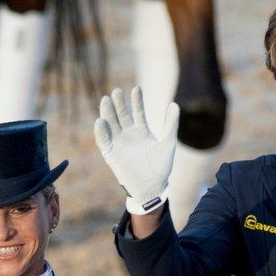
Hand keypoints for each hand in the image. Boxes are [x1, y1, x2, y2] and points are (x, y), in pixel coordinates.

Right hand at [93, 86, 178, 214]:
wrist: (152, 187)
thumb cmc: (161, 167)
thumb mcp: (167, 143)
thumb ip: (170, 124)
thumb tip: (175, 104)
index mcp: (141, 130)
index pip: (137, 111)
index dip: (137, 100)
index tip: (137, 88)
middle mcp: (128, 134)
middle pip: (121, 115)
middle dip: (119, 103)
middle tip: (116, 91)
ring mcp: (119, 143)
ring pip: (111, 124)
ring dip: (107, 113)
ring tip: (106, 100)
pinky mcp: (111, 154)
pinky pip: (104, 141)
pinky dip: (101, 132)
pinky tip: (100, 122)